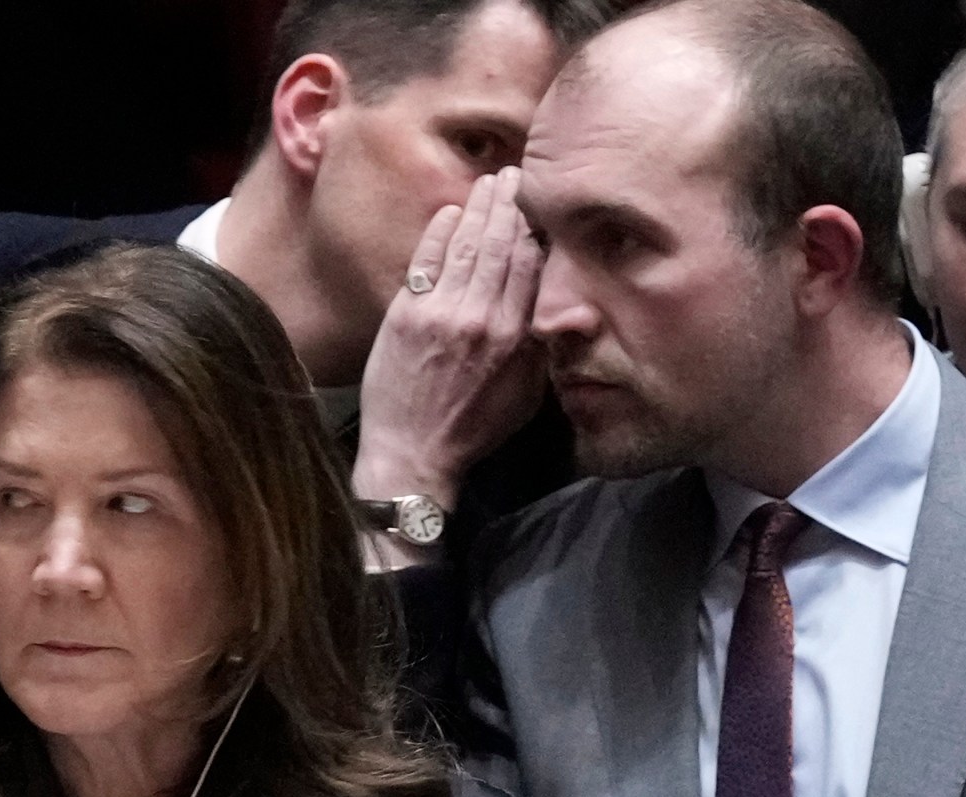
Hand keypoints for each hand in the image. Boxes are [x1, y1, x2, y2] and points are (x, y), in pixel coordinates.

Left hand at [353, 166, 551, 512]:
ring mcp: (441, 313)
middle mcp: (481, 318)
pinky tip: (451, 212)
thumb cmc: (471, 429)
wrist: (412, 455)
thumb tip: (560, 312)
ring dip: (479, 209)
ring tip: (490, 183)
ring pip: (467, 246)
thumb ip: (542, 349)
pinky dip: (440, 233)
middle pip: (501, 245)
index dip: (537, 227)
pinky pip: (427, 261)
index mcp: (516, 337)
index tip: (542, 201)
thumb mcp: (526, 396)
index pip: (532, 264)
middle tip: (517, 173)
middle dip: (510, 204)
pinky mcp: (405, 315)